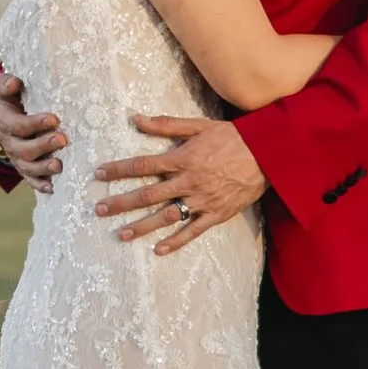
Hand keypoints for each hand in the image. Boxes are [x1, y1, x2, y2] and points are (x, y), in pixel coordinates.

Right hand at [0, 72, 67, 189]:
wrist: (1, 120)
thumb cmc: (9, 101)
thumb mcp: (4, 90)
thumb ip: (7, 84)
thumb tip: (14, 82)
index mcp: (5, 123)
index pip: (18, 125)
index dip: (35, 124)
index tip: (53, 119)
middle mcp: (10, 143)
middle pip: (24, 150)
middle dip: (43, 146)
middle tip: (62, 139)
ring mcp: (17, 158)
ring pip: (28, 167)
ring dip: (44, 168)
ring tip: (59, 165)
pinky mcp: (24, 168)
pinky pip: (31, 180)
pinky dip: (40, 185)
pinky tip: (53, 188)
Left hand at [94, 113, 265, 250]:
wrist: (268, 154)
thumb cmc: (232, 136)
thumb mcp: (199, 125)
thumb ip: (166, 124)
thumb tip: (135, 118)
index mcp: (183, 158)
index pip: (143, 165)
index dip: (119, 169)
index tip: (99, 174)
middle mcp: (189, 181)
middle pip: (148, 194)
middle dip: (121, 202)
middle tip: (98, 209)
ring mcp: (203, 200)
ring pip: (166, 216)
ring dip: (141, 226)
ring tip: (120, 234)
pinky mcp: (216, 214)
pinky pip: (193, 231)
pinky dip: (176, 241)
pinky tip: (158, 250)